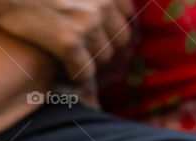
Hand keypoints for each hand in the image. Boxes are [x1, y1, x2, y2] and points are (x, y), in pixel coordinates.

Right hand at [0, 0, 132, 82]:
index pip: (127, 14)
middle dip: (102, 48)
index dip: (111, 28)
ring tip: (72, 64)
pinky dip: (77, 77)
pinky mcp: (69, 41)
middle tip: (84, 53)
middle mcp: (102, 3)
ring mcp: (87, 23)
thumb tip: (105, 10)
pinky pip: (85, 71)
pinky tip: (67, 76)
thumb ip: (89, 0)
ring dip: (89, 63)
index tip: (97, 35)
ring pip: (102, 58)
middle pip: (118, 39)